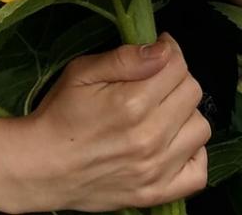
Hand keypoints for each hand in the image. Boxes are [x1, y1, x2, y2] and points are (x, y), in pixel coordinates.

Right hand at [7, 32, 209, 211]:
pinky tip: (174, 144)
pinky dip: (193, 155)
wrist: (41, 167)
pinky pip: (199, 172)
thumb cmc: (60, 115)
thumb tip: (163, 49)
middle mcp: (150, 137)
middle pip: (193, 92)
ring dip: (185, 115)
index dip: (168, 52)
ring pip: (200, 128)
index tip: (157, 53)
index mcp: (132, 103)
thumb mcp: (82, 73)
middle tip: (154, 82)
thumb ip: (125, 58)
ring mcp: (155, 169)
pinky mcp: (155, 194)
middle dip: (177, 80)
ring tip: (162, 113)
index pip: (178, 65)